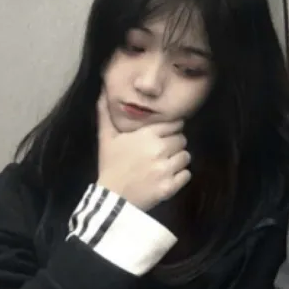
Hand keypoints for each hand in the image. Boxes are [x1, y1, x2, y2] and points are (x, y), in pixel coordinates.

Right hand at [96, 92, 190, 210]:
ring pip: (186, 156)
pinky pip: (187, 174)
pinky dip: (180, 176)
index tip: (164, 135)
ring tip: (164, 164)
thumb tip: (101, 90)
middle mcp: (159, 149)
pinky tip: (168, 176)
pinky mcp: (170, 186)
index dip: (171, 129)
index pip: (175, 124)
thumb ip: (105, 113)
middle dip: (174, 144)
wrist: (111, 197)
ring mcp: (165, 168)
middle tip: (162, 151)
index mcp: (147, 134)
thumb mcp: (106, 138)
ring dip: (178, 159)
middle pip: (182, 139)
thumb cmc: (110, 165)